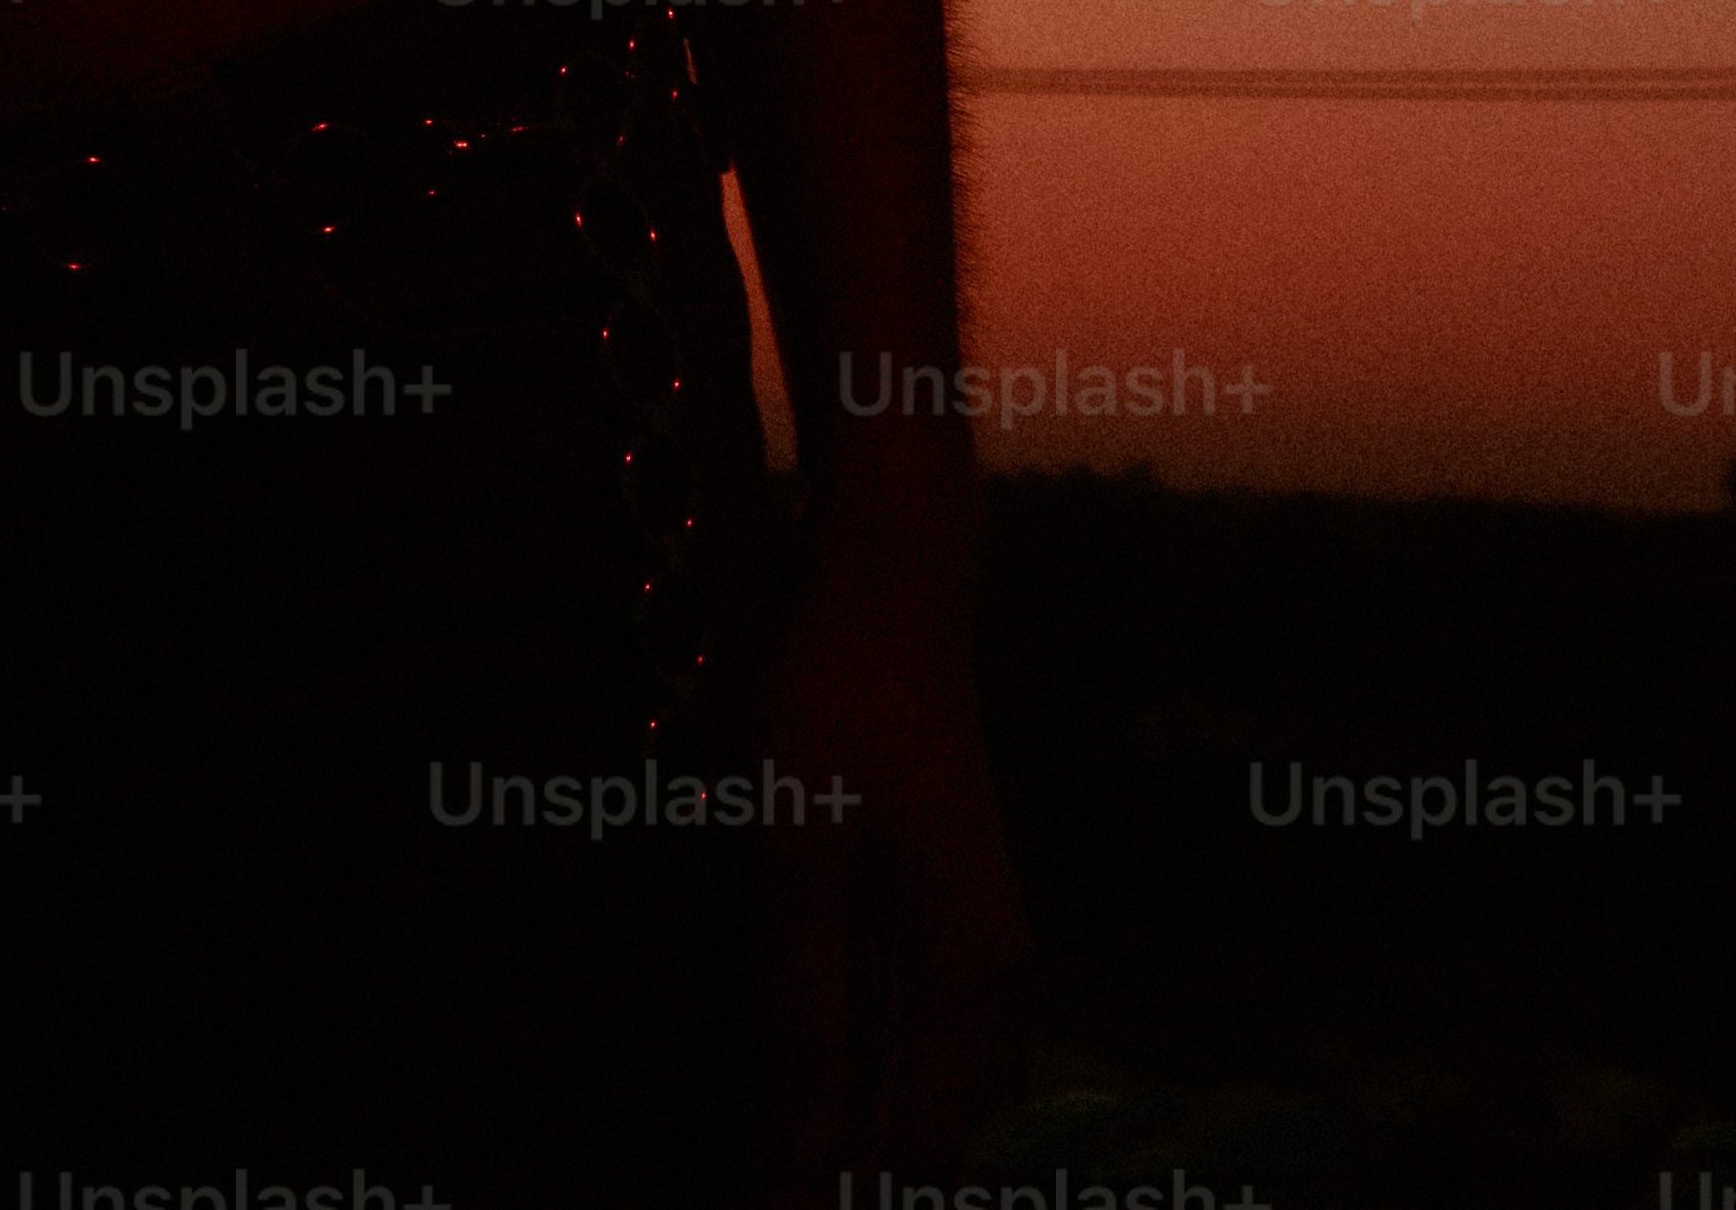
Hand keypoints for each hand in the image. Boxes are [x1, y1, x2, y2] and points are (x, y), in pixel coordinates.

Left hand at [752, 562, 1020, 1151]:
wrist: (891, 586)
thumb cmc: (837, 704)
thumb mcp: (799, 855)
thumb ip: (803, 1008)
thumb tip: (801, 1159)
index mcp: (971, 983)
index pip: (906, 1156)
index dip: (827, 1201)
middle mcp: (992, 986)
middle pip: (917, 1137)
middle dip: (833, 1171)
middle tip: (743, 1183)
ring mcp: (972, 954)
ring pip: (906, 1089)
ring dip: (834, 1125)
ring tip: (751, 1149)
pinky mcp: (937, 923)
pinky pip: (895, 1033)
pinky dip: (842, 1066)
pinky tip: (779, 1069)